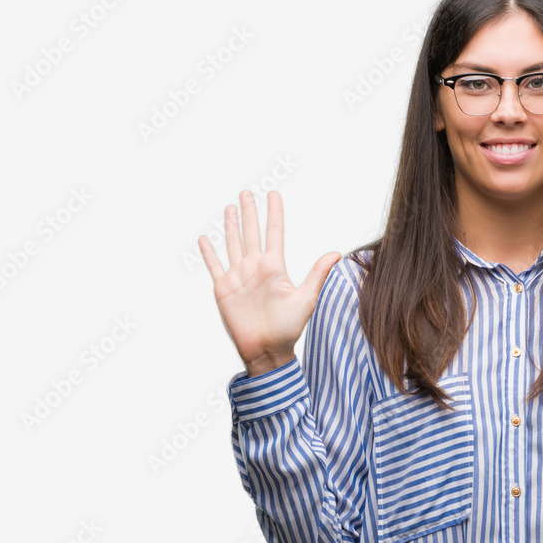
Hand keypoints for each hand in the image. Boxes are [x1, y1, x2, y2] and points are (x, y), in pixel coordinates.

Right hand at [198, 190, 340, 377]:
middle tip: (247, 192)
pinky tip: (205, 238)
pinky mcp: (224, 288)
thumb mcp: (307, 298)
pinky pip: (214, 265)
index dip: (273, 212)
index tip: (273, 194)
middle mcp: (255, 267)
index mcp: (275, 267)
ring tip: (230, 207)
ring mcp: (239, 276)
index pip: (274, 232)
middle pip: (251, 232)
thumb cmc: (288, 328)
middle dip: (249, 212)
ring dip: (231, 225)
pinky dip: (209, 252)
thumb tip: (337, 253)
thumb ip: (318, 274)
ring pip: (233, 243)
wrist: (266, 350)